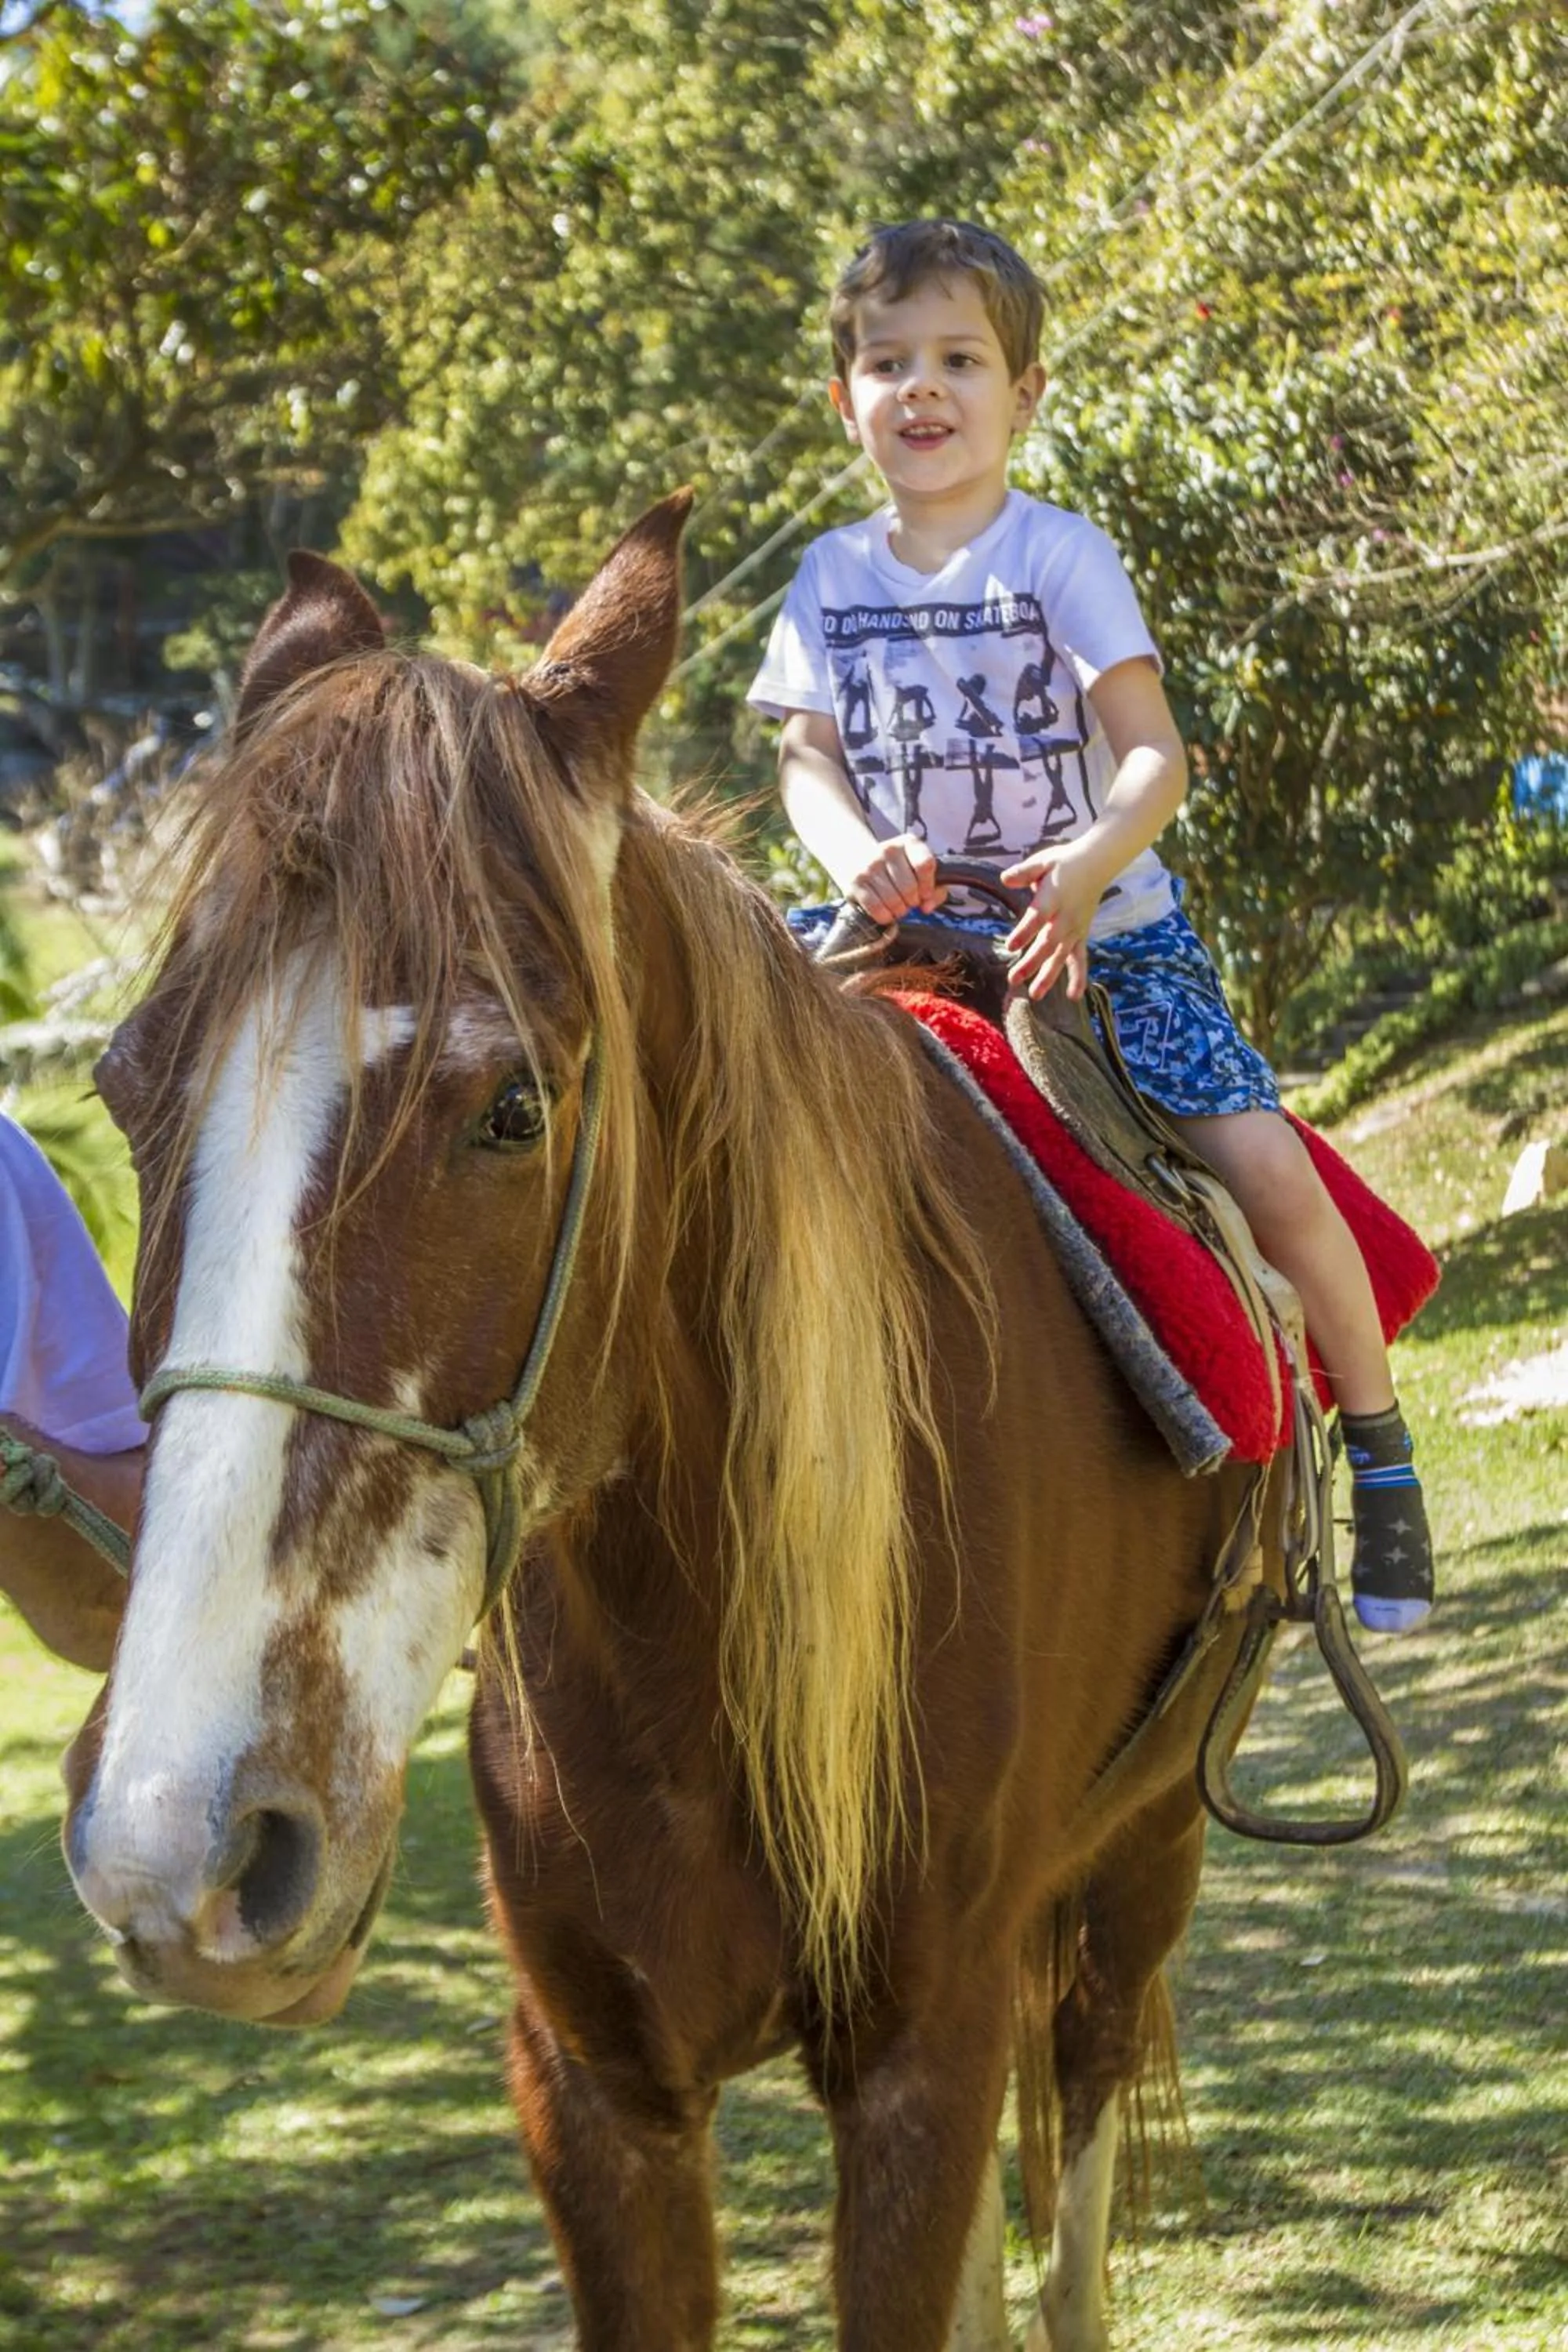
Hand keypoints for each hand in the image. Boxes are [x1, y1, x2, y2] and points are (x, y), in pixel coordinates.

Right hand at [846, 833, 946, 927]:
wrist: (861, 859)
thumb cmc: (899, 870)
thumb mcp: (920, 871)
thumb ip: (935, 890)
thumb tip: (927, 907)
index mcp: (909, 843)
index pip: (925, 865)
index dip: (928, 887)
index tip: (925, 894)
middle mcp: (889, 850)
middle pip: (910, 888)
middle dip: (913, 901)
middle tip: (909, 901)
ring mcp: (870, 865)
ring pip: (894, 901)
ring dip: (900, 910)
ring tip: (898, 906)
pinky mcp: (856, 882)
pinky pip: (877, 909)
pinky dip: (885, 916)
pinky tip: (887, 912)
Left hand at [999, 845, 1097, 999]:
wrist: (1096, 864)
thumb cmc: (1063, 863)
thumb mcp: (1043, 861)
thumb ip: (1024, 872)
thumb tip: (1005, 878)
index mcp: (1054, 897)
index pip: (1038, 917)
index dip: (1025, 931)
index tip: (1010, 946)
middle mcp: (1066, 917)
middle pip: (1048, 943)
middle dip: (1032, 962)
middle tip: (1013, 979)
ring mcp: (1075, 928)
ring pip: (1062, 956)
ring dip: (1049, 976)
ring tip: (1034, 995)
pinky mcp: (1081, 934)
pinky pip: (1080, 958)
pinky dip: (1078, 977)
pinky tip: (1073, 996)